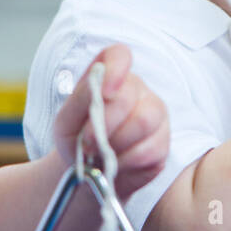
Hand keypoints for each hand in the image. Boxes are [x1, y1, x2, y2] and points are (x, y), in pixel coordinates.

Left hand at [52, 45, 168, 199]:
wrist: (88, 175)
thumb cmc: (76, 141)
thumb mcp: (66, 121)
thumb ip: (81, 99)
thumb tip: (100, 89)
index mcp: (111, 77)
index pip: (120, 55)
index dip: (115, 69)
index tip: (104, 92)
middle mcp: (137, 90)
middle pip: (129, 96)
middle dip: (104, 123)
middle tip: (87, 142)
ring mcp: (156, 114)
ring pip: (144, 121)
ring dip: (115, 143)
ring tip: (102, 154)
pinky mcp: (164, 142)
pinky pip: (150, 149)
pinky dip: (126, 161)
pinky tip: (117, 163)